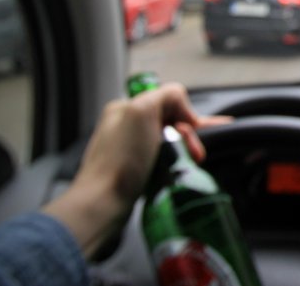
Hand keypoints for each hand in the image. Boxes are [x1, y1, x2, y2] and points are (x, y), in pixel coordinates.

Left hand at [43, 83, 231, 257]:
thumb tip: (186, 111)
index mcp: (127, 108)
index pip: (168, 101)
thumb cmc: (121, 159)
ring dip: (186, 152)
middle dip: (189, 136)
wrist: (104, 203)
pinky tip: (181, 173)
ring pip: (171, 144)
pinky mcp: (136, 174)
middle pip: (172, 123)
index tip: (193, 133)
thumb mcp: (143, 111)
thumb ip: (168, 96)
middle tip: (196, 154)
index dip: (185, 115)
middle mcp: (127, 127)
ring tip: (193, 164)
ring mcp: (131, 151)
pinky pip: (165, 163)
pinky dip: (176, 167)